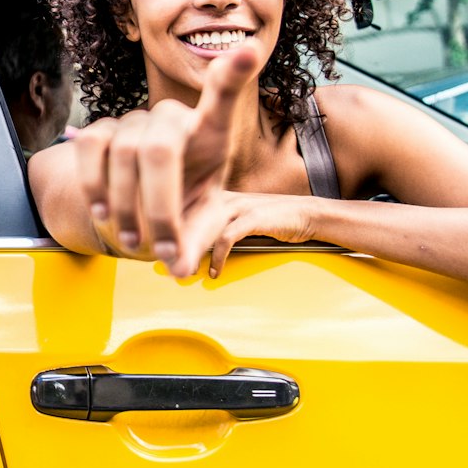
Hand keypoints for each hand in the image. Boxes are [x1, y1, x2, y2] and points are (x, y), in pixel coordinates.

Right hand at [70, 52, 247, 263]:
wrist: (145, 208)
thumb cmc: (185, 210)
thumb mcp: (202, 227)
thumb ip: (196, 244)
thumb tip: (180, 269)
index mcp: (209, 135)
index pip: (222, 99)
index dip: (232, 75)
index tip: (247, 51)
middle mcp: (172, 119)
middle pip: (158, 147)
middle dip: (156, 205)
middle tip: (158, 249)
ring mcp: (134, 121)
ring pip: (123, 154)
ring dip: (126, 208)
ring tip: (133, 242)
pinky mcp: (101, 131)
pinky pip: (90, 149)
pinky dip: (94, 187)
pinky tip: (103, 214)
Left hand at [178, 190, 321, 278]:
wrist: (307, 214)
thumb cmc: (271, 220)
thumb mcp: (238, 218)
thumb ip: (216, 226)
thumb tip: (191, 247)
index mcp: (217, 195)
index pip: (183, 209)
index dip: (169, 231)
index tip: (160, 252)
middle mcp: (224, 196)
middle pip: (187, 217)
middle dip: (174, 243)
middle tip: (164, 265)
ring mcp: (238, 205)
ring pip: (203, 227)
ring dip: (190, 252)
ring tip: (184, 270)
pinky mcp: (253, 217)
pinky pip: (226, 238)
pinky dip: (217, 257)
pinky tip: (214, 272)